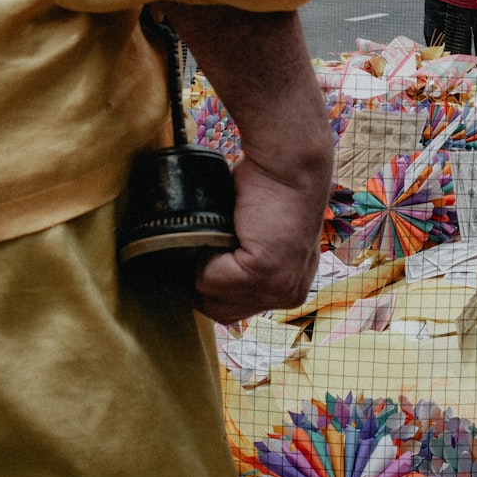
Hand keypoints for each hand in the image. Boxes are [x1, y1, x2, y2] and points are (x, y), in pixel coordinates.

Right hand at [192, 151, 329, 323]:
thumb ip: (241, 258)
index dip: (211, 291)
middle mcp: (290, 294)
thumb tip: (201, 266)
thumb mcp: (258, 236)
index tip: (191, 268)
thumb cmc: (271, 188)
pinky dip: (202, 255)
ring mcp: (279, 286)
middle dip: (200, 285)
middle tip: (186, 254)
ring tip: (205, 237)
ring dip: (200, 267)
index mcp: (290, 288)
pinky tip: (217, 231)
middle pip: (223, 312)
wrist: (290, 164)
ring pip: (213, 297)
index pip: (237, 310)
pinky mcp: (264, 271)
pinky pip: (209, 278)